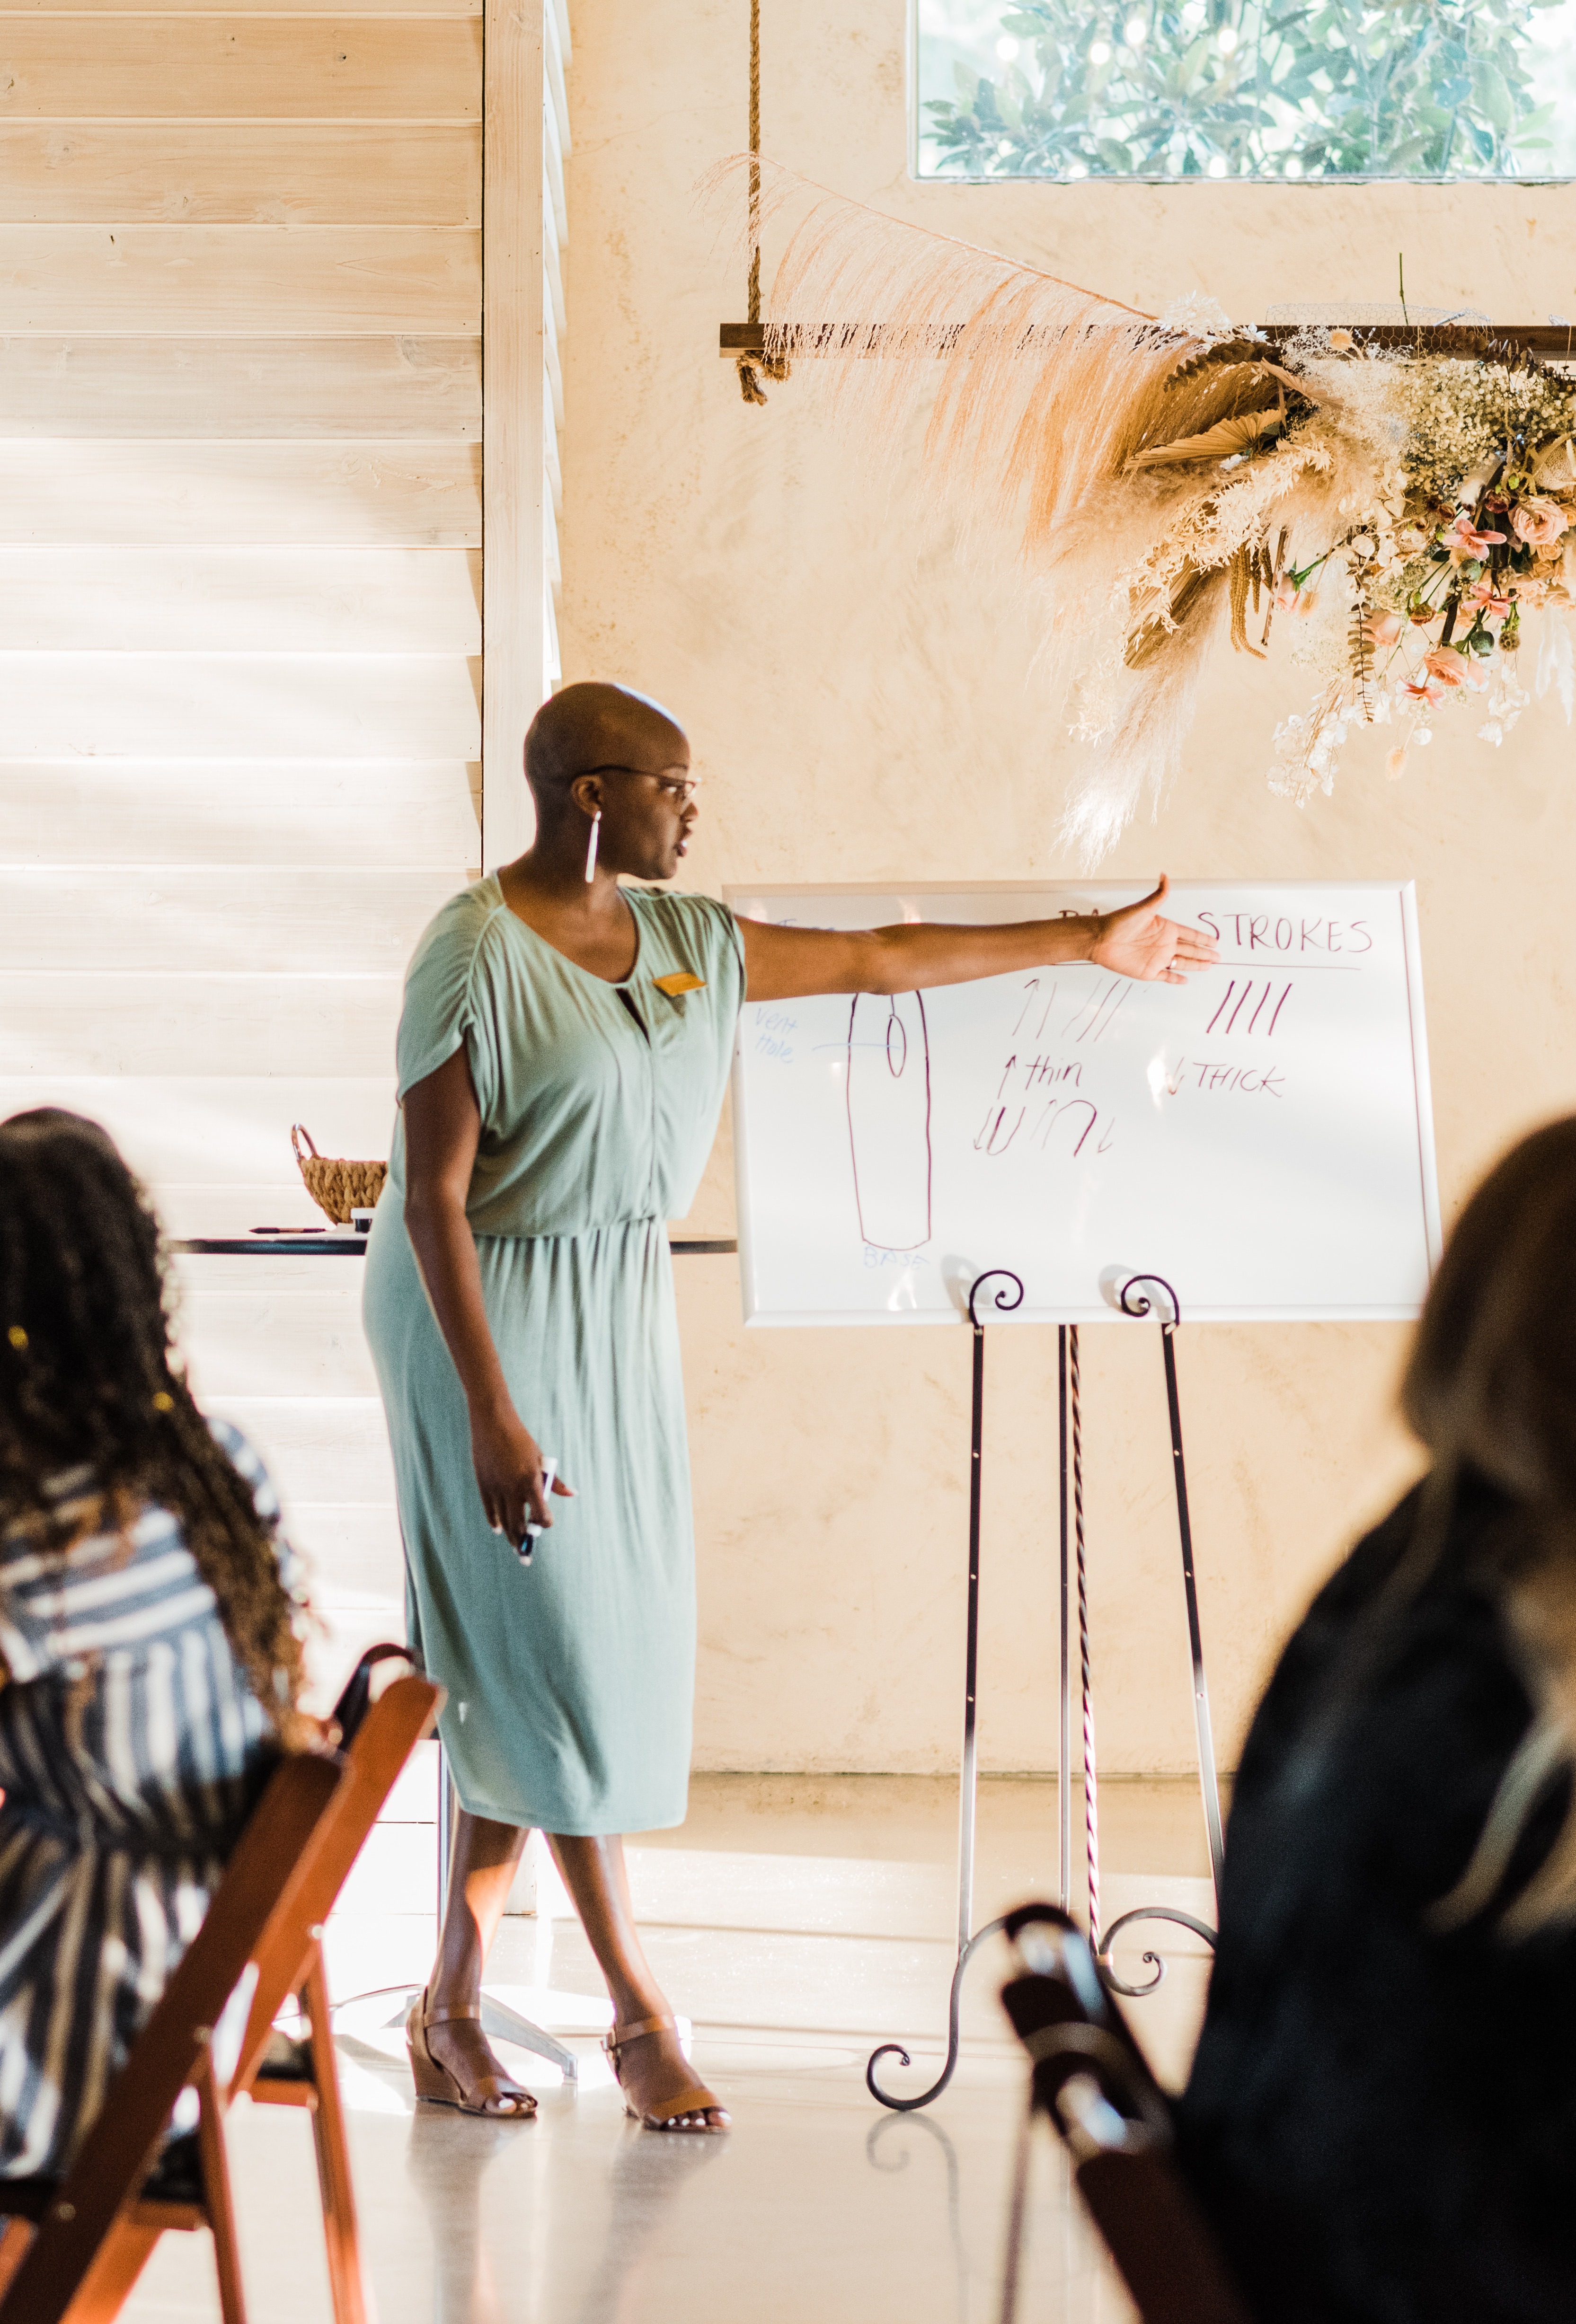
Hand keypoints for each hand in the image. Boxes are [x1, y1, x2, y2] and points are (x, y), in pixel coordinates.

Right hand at [469, 1402, 574, 1548]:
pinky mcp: (483, 1485)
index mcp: (531, 1481)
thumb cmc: (521, 1440)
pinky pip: (489, 1510)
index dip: (544, 1523)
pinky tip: (498, 1529)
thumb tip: (573, 1494)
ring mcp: (496, 1488)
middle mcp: (513, 1489)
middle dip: (523, 1542)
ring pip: (503, 1521)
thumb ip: (554, 1481)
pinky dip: (494, 1521)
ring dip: (509, 1536)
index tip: (545, 1525)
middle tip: (525, 1556)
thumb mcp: (540, 1459)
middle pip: (519, 1524)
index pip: (540, 1514)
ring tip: (514, 1546)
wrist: (493, 1424)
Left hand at [1086, 875, 1218, 985]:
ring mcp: (1157, 958)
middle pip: (1190, 950)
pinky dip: (1176, 979)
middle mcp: (1164, 944)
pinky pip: (1166, 976)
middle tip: (1218, 957)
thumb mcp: (1143, 908)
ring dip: (1196, 965)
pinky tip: (1185, 980)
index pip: (1190, 934)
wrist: (1101, 940)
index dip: (1203, 938)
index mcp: (1166, 929)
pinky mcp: (1148, 971)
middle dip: (1205, 954)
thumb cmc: (1120, 923)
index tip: (1215, 941)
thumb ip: (1159, 895)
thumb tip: (1165, 875)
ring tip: (1209, 966)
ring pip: (1183, 963)